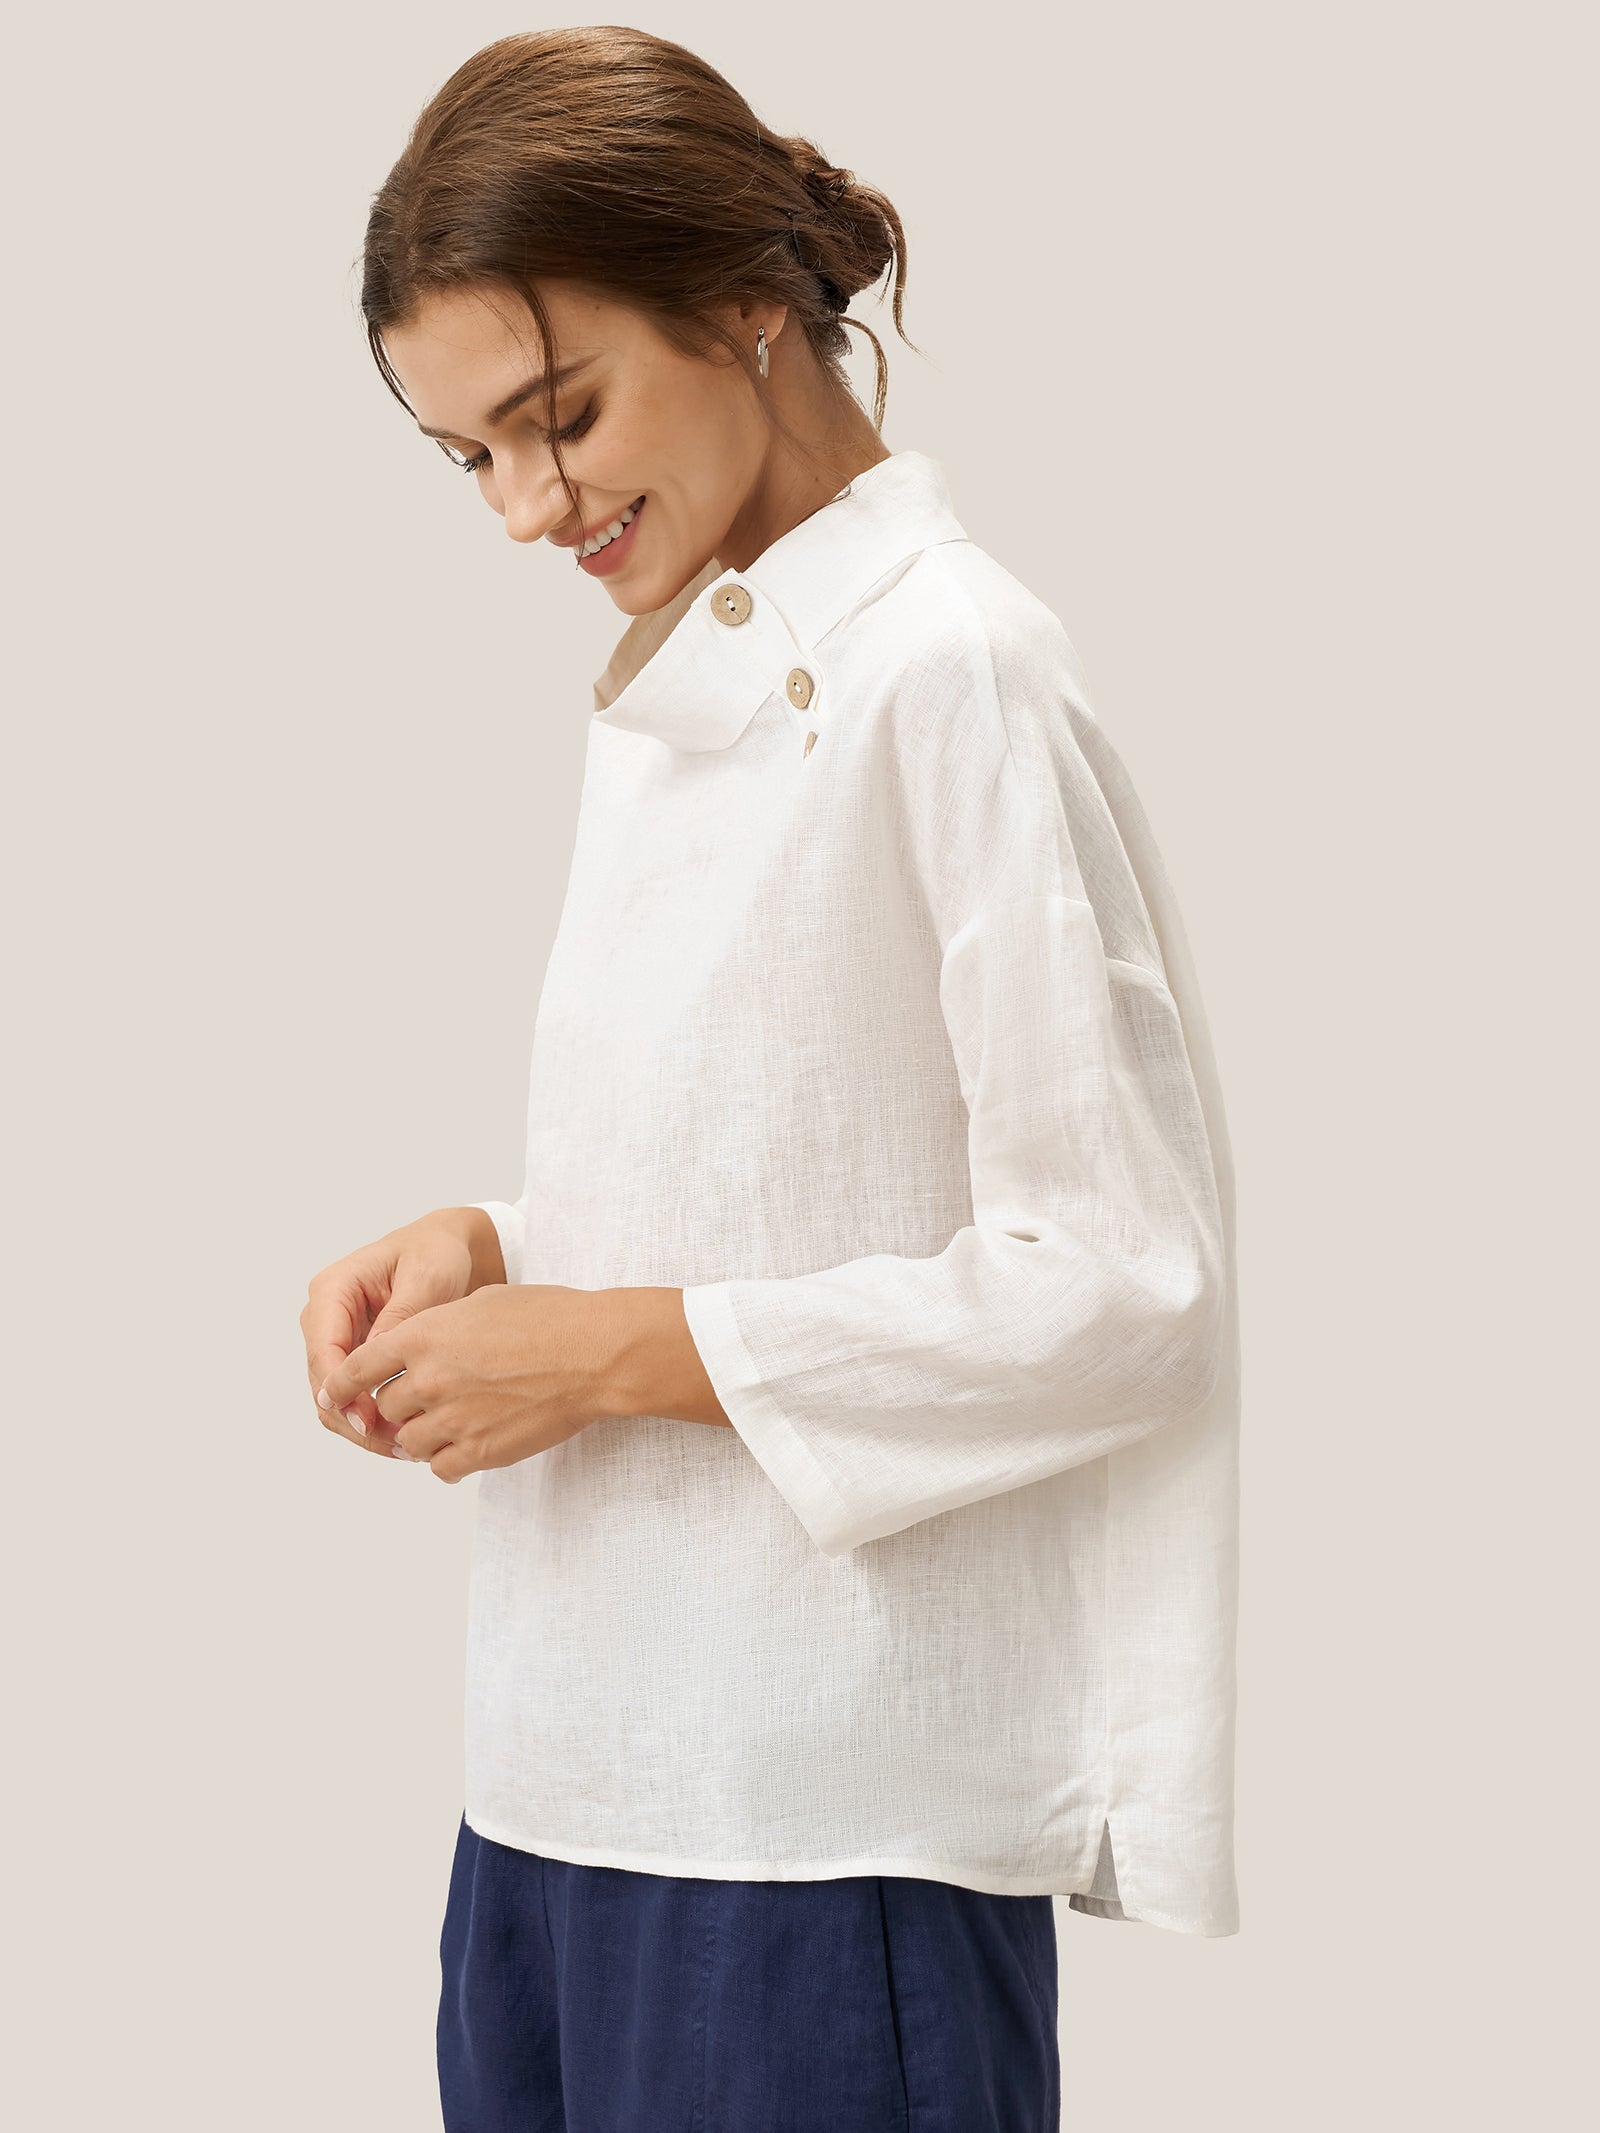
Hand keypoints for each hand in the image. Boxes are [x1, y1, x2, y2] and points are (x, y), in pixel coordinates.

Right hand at [301, 1208, 501, 1456]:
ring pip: (333, 1399)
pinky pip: (353, 1397)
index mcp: (332, 1291)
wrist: (448, 1250)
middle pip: (323, 1384)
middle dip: (353, 1419)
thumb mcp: (427, 1277)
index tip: (369, 1421)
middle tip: (395, 1445)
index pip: (323, 1352)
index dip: (342, 1392)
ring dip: (362, 1428)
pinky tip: (404, 1437)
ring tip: (404, 1448)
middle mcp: (325, 1318)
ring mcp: (337, 1340)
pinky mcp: (354, 1358)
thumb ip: (400, 1316)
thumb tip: (373, 1358)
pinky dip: (372, 1421)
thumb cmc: (436, 1254)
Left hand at [314, 1284, 620, 1481]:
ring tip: (450, 1422)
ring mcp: (453, 1419)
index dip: (341, 1384)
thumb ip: (437, 1328)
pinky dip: (446, 1460)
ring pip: (407, 1442)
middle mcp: (429, 1379)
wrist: (593, 1354)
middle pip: (383, 1407)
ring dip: (421, 1434)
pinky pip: (439, 1468)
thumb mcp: (481, 1303)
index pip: (357, 1367)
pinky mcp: (479, 1452)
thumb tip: (418, 1347)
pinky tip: (466, 1445)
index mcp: (423, 1335)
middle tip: (427, 1399)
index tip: (332, 1397)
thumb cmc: (548, 1319)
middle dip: (398, 1405)